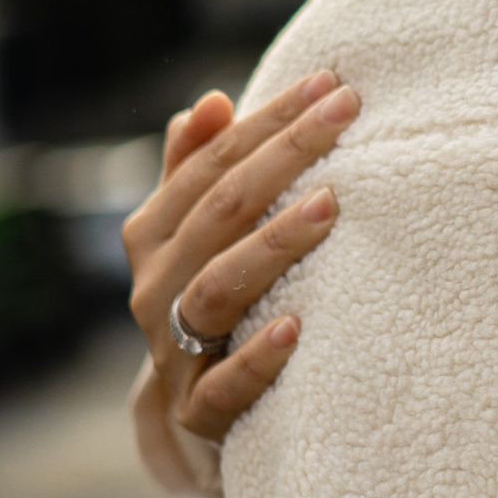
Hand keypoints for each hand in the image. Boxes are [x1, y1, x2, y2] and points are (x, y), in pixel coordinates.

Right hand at [124, 73, 360, 497]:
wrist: (203, 406)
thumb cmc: (216, 292)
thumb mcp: (201, 231)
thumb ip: (199, 169)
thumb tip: (209, 103)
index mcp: (152, 234)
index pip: (212, 164)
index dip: (269, 121)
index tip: (330, 84)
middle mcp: (153, 288)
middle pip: (218, 213)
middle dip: (284, 157)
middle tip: (345, 117)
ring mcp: (173, 352)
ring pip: (215, 290)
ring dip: (273, 245)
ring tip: (329, 206)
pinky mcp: (200, 412)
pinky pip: (224, 387)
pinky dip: (258, 356)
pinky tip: (297, 327)